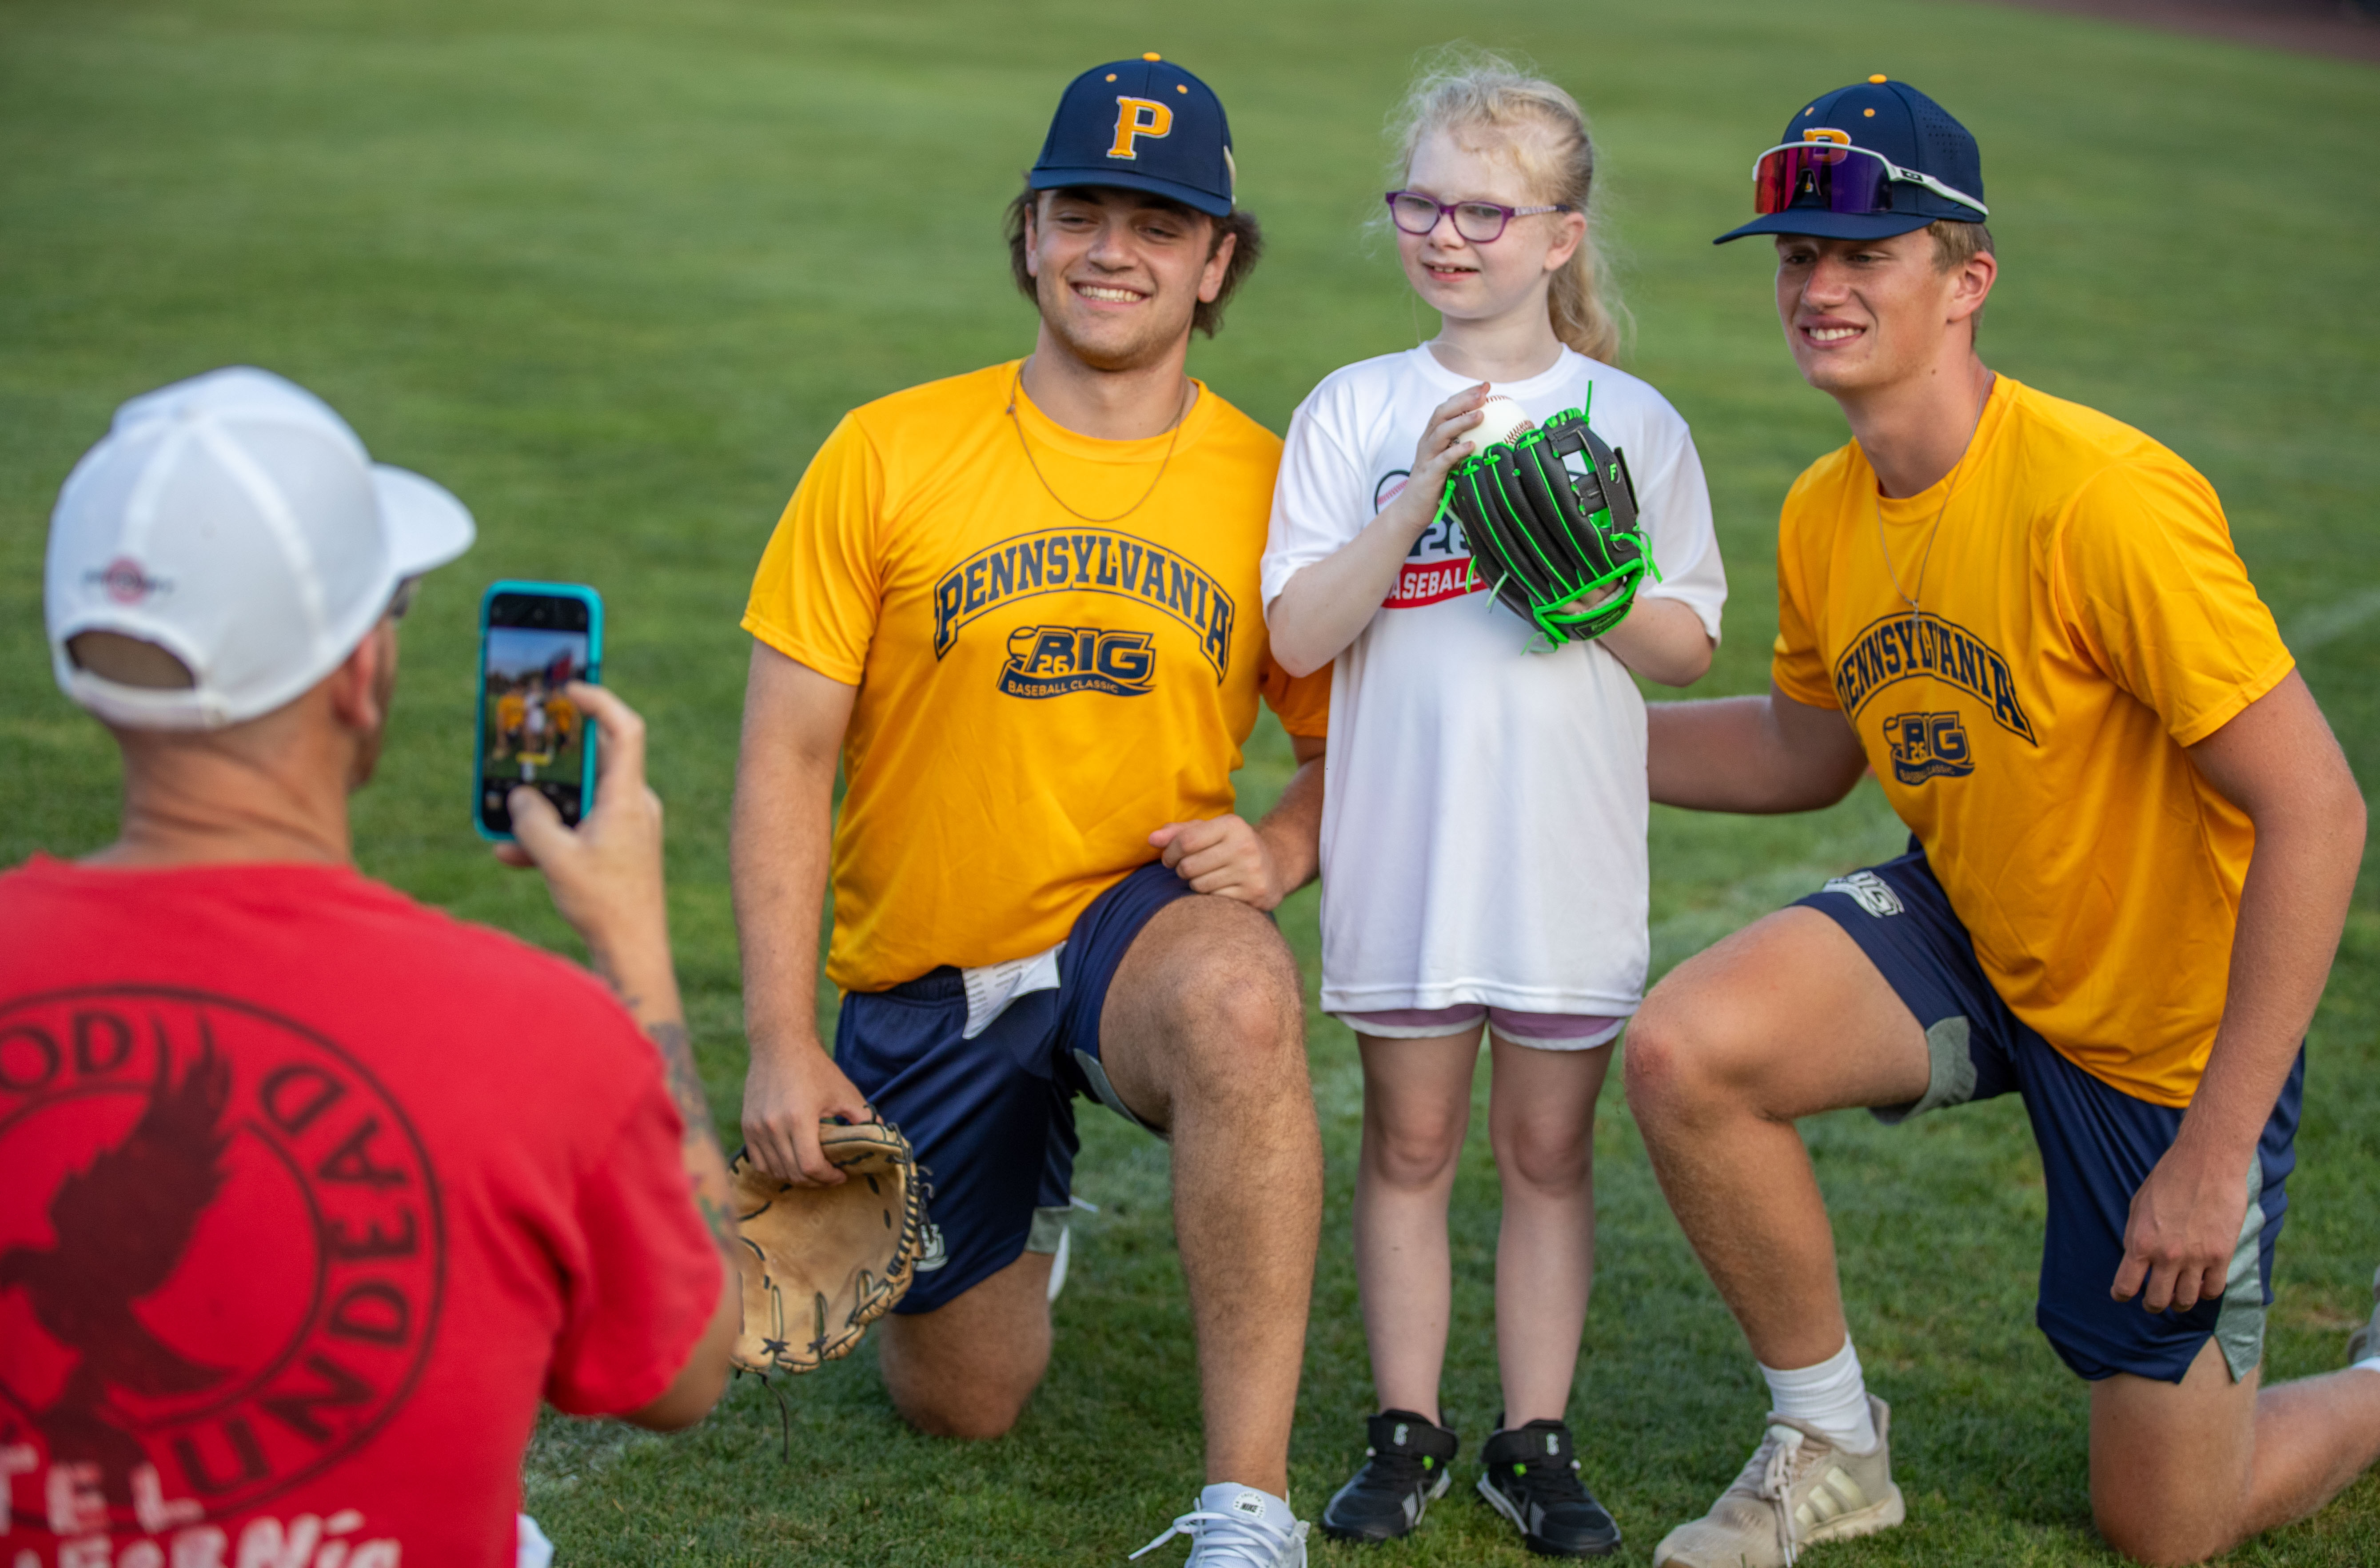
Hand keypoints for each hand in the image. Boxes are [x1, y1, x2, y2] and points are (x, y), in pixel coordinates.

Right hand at [499, 683, 669, 978]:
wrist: (633, 953)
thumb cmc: (605, 905)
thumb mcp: (556, 858)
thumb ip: (530, 821)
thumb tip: (519, 798)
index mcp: (627, 797)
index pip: (624, 730)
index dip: (599, 701)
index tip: (570, 688)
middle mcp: (633, 805)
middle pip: (594, 761)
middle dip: (554, 757)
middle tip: (525, 738)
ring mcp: (628, 826)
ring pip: (580, 798)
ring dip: (543, 806)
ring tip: (505, 814)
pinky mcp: (619, 847)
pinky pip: (580, 827)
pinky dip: (549, 835)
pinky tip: (511, 855)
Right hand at [741, 1036, 875, 1186]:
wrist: (780, 1045)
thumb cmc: (815, 1068)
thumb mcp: (845, 1092)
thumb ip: (863, 1118)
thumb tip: (881, 1139)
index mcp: (799, 1119)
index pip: (811, 1166)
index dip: (828, 1178)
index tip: (841, 1175)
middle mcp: (773, 1126)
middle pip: (793, 1173)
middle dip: (816, 1181)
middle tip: (830, 1176)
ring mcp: (757, 1128)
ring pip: (775, 1170)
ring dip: (796, 1177)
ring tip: (813, 1171)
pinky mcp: (747, 1126)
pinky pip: (758, 1162)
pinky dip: (775, 1169)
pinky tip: (792, 1163)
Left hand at [1149, 815, 1282, 908]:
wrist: (1275, 865)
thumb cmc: (1230, 846)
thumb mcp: (1209, 832)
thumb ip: (1178, 833)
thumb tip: (1152, 839)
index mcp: (1231, 825)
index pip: (1185, 841)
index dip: (1169, 853)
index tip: (1169, 858)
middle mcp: (1244, 846)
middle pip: (1189, 867)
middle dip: (1182, 870)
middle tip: (1189, 869)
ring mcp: (1251, 871)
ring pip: (1199, 886)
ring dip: (1196, 884)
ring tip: (1208, 877)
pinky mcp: (1255, 893)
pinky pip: (1214, 900)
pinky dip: (1212, 897)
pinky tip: (1223, 889)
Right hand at [1384, 384, 1490, 536]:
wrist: (1412, 509)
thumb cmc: (1437, 484)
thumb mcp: (1451, 460)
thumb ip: (1464, 445)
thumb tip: (1496, 436)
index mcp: (1433, 436)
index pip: (1448, 407)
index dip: (1465, 394)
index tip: (1485, 386)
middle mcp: (1427, 442)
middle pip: (1443, 413)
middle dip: (1463, 400)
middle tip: (1484, 393)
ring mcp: (1426, 457)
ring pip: (1441, 432)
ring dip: (1461, 422)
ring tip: (1481, 415)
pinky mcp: (1428, 474)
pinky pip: (1442, 460)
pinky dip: (1456, 451)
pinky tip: (1471, 445)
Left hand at [2111, 1136, 2249, 1314]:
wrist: (2207, 1163)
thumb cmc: (2168, 1179)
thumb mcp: (2138, 1206)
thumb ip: (2136, 1236)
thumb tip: (2137, 1263)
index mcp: (2140, 1242)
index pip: (2125, 1286)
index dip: (2122, 1295)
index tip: (2124, 1295)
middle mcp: (2167, 1255)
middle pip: (2158, 1300)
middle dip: (2153, 1304)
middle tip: (2154, 1300)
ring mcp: (2196, 1257)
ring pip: (2187, 1300)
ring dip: (2180, 1302)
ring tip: (2177, 1297)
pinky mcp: (2222, 1254)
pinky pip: (2214, 1289)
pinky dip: (2206, 1292)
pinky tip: (2201, 1284)